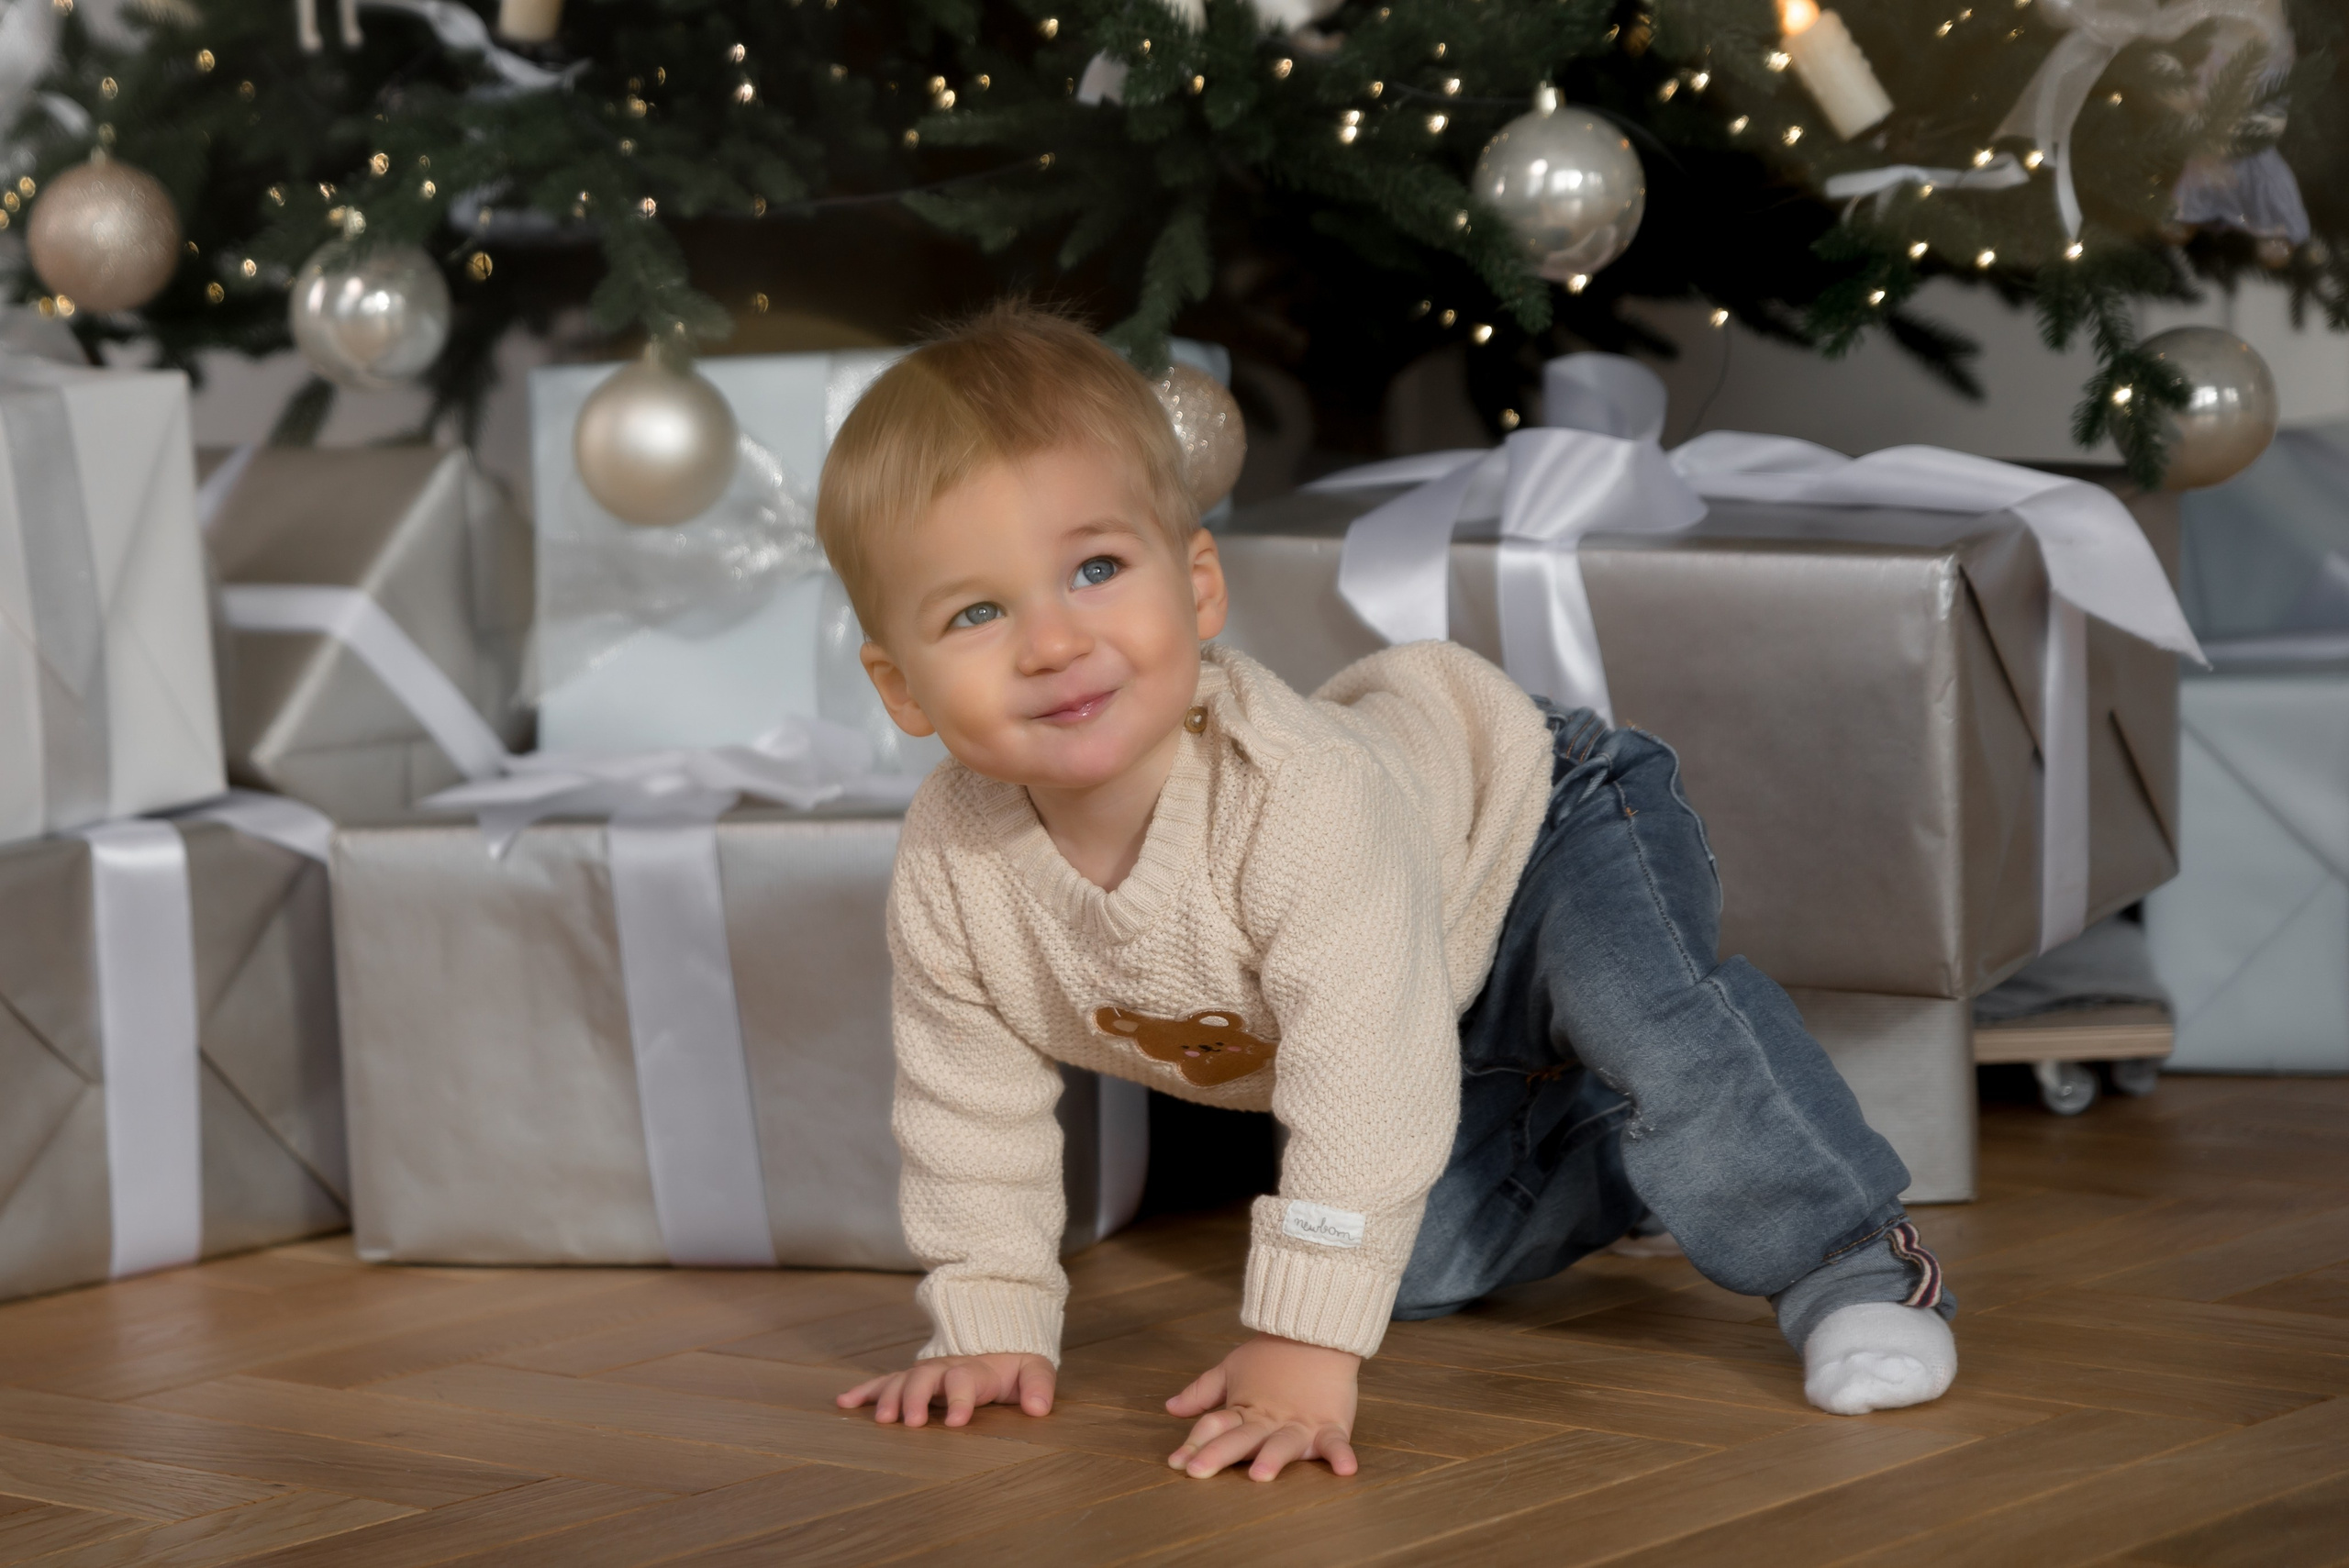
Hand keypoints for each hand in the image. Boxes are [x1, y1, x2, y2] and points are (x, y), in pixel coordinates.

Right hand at [836, 1353, 1054, 1428]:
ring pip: (902, 1379)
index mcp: (977, 1368)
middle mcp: (946, 1368)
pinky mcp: (911, 1378)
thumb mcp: (1034, 1369)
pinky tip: (844, 1403)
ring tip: (880, 1420)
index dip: (961, 1399)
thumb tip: (1039, 1408)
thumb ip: (1039, 1386)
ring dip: (889, 1397)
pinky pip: (884, 1381)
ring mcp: (926, 1372)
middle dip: (917, 1398)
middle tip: (911, 1423)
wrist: (997, 1339)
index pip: (966, 1379)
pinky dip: (864, 1390)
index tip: (957, 1422)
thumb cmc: (1014, 1366)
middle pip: (926, 1377)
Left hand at [1164, 1333, 1360, 1481]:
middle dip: (1219, 1454)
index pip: (1215, 1427)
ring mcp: (1300, 1424)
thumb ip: (1201, 1393)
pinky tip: (1345, 1470)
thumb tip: (1170, 1408)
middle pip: (1241, 1439)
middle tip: (1197, 1471)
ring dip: (1272, 1458)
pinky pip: (1336, 1442)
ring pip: (1283, 1444)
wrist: (1316, 1331)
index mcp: (1244, 1410)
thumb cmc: (1271, 1354)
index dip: (1195, 1444)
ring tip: (1260, 1475)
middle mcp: (1268, 1421)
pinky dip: (1341, 1454)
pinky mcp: (1330, 1424)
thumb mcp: (1231, 1370)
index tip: (1175, 1463)